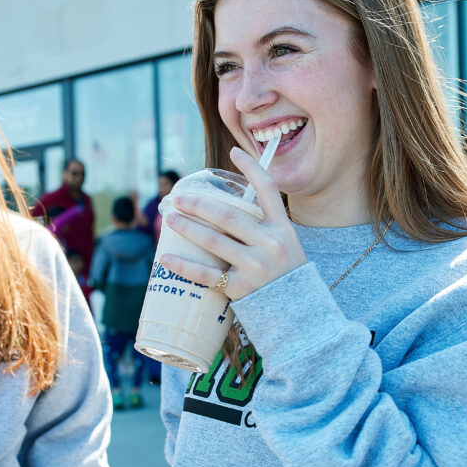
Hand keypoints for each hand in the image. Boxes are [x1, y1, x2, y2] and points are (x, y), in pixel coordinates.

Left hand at [160, 146, 306, 299]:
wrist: (300, 315)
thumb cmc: (285, 275)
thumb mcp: (285, 245)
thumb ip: (263, 227)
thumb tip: (229, 209)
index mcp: (282, 228)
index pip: (268, 189)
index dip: (251, 168)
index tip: (233, 151)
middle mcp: (271, 243)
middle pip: (229, 215)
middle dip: (200, 204)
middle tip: (179, 198)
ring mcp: (257, 266)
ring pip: (214, 241)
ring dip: (187, 227)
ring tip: (170, 219)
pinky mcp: (242, 288)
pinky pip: (207, 275)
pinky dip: (184, 266)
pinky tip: (166, 257)